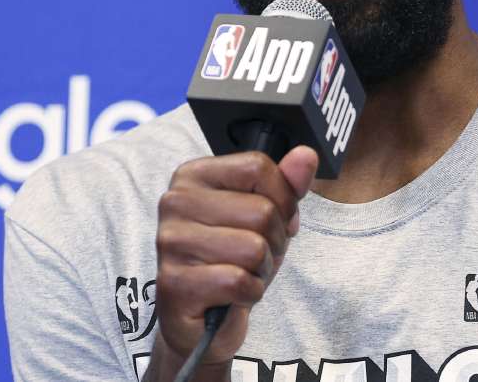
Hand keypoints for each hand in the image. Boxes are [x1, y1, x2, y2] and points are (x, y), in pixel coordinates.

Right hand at [147, 146, 317, 378]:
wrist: (202, 321)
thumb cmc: (233, 260)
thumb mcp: (266, 218)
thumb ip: (287, 185)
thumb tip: (306, 155)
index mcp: (193, 175)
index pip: (258, 167)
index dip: (282, 199)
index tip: (273, 221)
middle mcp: (175, 202)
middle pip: (261, 210)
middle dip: (274, 241)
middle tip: (255, 257)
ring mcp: (171, 242)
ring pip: (253, 248)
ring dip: (261, 270)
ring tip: (242, 274)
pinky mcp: (173, 283)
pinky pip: (238, 281)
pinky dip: (249, 293)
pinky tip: (232, 294)